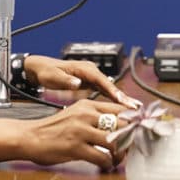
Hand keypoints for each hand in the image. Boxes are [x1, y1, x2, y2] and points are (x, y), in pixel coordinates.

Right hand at [0, 99, 128, 169]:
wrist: (30, 137)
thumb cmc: (54, 128)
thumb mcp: (75, 115)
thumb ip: (95, 117)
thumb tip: (120, 124)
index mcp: (88, 106)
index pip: (120, 109)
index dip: (136, 120)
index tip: (145, 128)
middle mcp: (86, 115)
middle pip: (122, 124)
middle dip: (132, 138)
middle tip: (133, 147)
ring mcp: (81, 131)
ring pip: (114, 142)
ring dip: (120, 154)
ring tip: (117, 159)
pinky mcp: (75, 148)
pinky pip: (101, 157)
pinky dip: (107, 164)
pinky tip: (105, 165)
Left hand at [24, 55, 139, 108]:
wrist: (42, 69)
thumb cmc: (47, 72)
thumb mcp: (53, 76)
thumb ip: (66, 80)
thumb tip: (77, 83)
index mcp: (84, 68)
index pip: (101, 80)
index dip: (112, 90)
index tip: (121, 99)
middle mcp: (92, 72)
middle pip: (110, 85)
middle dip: (123, 96)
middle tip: (136, 107)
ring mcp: (93, 78)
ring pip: (110, 90)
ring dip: (122, 100)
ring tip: (135, 110)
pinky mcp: (91, 85)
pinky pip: (105, 93)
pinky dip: (114, 101)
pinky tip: (123, 109)